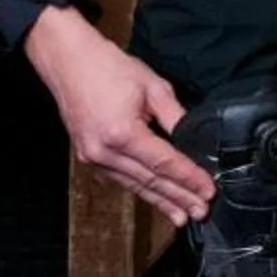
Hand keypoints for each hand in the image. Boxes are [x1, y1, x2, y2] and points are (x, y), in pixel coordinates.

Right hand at [22, 3, 213, 225]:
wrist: (68, 61)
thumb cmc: (107, 67)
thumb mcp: (152, 87)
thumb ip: (175, 116)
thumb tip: (193, 138)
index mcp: (122, 133)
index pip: (164, 163)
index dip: (189, 179)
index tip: (208, 191)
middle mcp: (105, 151)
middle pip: (150, 180)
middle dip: (178, 198)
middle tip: (200, 212)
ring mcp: (93, 157)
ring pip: (134, 184)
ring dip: (160, 201)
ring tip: (181, 215)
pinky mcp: (88, 156)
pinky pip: (120, 178)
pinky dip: (140, 189)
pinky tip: (154, 198)